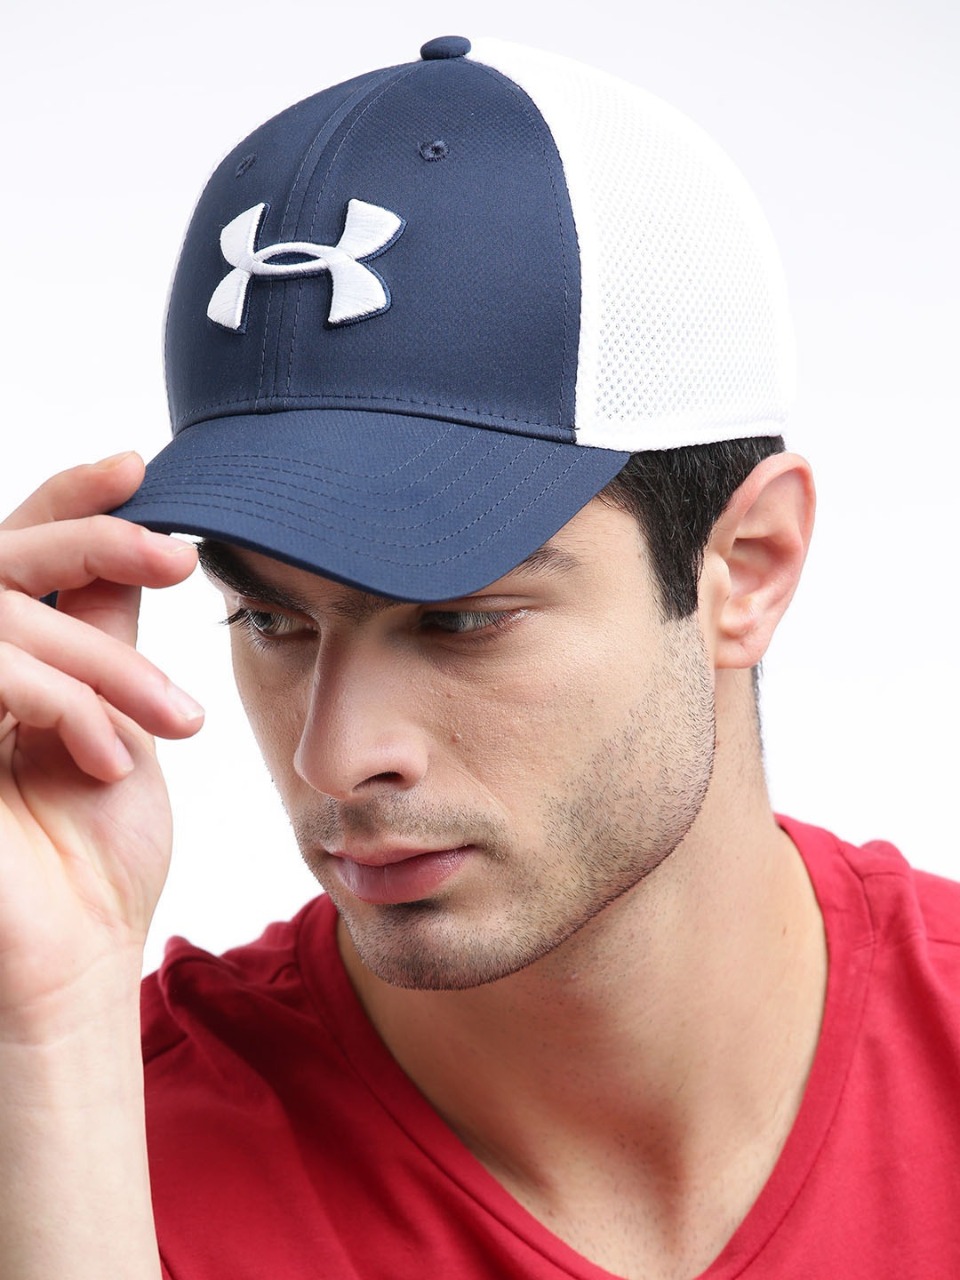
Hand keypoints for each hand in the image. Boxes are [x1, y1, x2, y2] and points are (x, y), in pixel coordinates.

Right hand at [0, 452, 202, 1034]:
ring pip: (1, 616)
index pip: (16, 548)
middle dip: (94, 545)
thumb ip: (103, 636)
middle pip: (0, 556)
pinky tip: (108, 758)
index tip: (140, 467)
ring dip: (100, 660)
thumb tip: (138, 551)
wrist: (75, 960)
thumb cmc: (97, 854)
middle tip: (178, 558)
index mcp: (0, 660)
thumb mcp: (115, 720)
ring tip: (173, 722)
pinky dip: (61, 704)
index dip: (69, 501)